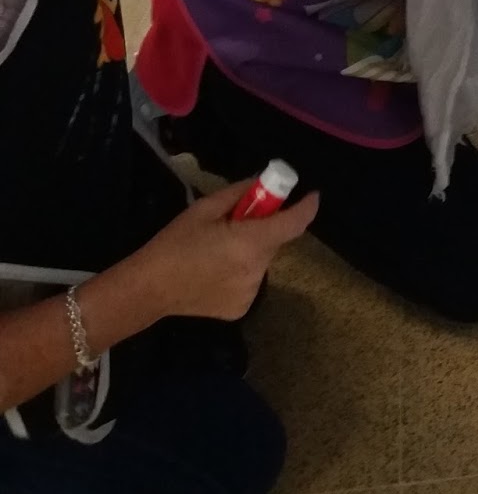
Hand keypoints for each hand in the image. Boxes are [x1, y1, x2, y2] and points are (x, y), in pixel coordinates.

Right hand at [130, 180, 318, 322]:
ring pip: (262, 261)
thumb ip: (240, 193)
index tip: (312, 195)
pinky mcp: (241, 309)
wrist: (148, 289)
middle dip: (265, 227)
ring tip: (219, 251)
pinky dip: (241, 272)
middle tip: (238, 223)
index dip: (307, 208)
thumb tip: (263, 184)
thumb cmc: (175, 243)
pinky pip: (250, 280)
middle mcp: (256, 271)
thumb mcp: (205, 208)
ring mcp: (250, 294)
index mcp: (249, 243)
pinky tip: (216, 273)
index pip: (293, 225)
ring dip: (252, 251)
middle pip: (274, 241)